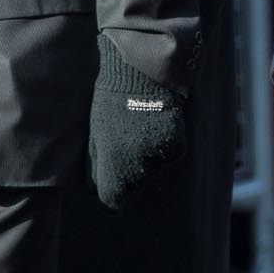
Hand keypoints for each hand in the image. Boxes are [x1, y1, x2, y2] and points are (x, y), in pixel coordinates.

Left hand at [88, 34, 187, 208]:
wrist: (143, 71)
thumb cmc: (111, 101)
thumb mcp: (95, 135)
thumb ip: (97, 166)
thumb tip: (96, 190)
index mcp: (113, 164)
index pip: (112, 201)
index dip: (110, 196)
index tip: (109, 186)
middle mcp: (138, 165)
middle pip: (134, 187)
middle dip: (129, 175)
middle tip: (125, 147)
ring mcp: (160, 155)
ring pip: (152, 172)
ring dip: (147, 160)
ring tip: (140, 132)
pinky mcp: (178, 145)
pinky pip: (168, 157)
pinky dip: (164, 148)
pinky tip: (156, 127)